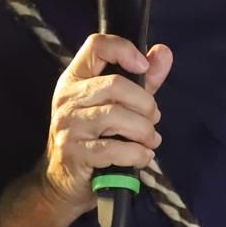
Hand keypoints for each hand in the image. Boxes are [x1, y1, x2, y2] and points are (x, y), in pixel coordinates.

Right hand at [41, 34, 173, 217]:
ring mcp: (69, 125)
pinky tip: (143, 156)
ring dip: (145, 131)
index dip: (124, 49)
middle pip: (116, 84)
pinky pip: (115, 149)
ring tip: (150, 140)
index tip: (143, 66)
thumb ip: (142, 79)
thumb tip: (163, 52)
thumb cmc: (94, 137)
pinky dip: (137, 154)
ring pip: (117, 116)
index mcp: (75, 78)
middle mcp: (67, 98)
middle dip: (145, 103)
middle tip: (152, 119)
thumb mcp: (116, 104)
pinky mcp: (75, 153)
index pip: (96, 45)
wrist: (62, 181)